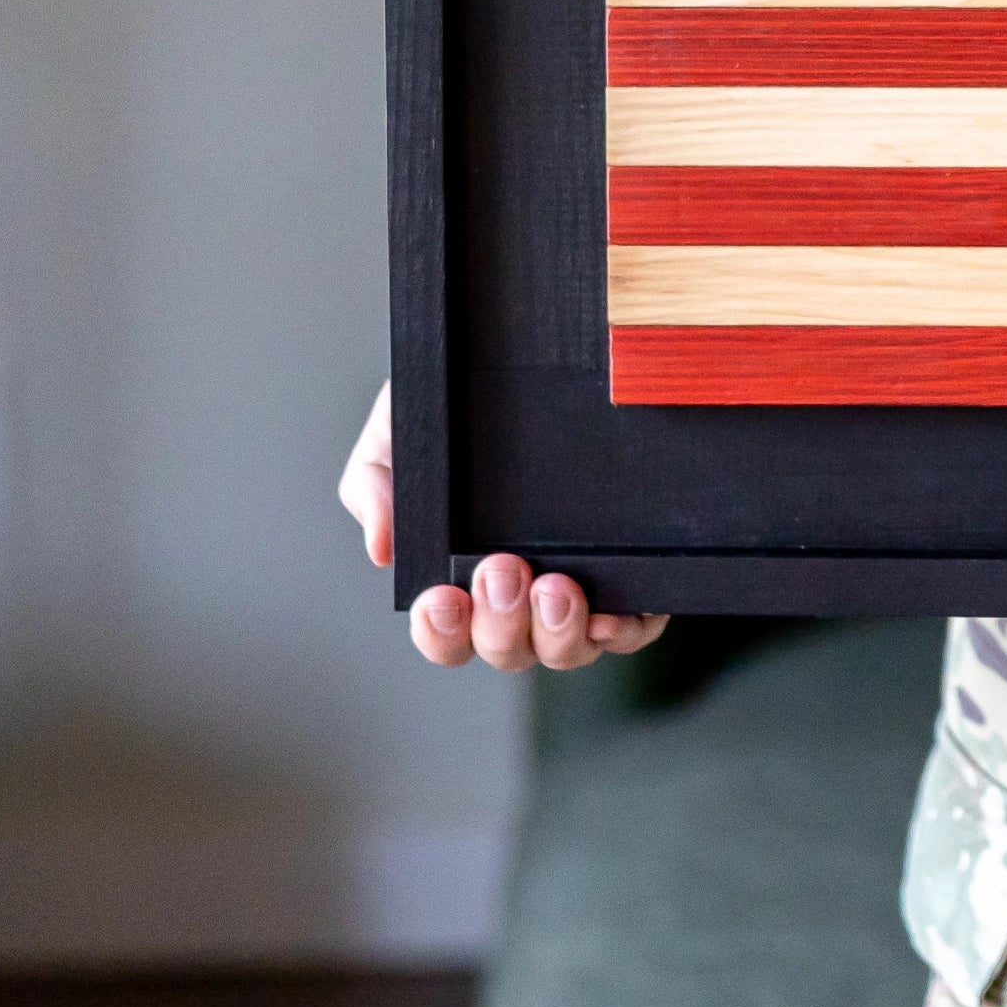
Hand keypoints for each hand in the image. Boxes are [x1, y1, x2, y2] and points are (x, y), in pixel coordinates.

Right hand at [338, 381, 670, 671]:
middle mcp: (520, 601)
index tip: (442, 598)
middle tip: (501, 568)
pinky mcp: (632, 580)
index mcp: (461, 581)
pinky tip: (611, 613)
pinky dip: (622, 630)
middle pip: (507, 649)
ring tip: (556, 586)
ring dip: (558, 631)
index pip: (446, 635)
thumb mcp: (402, 434)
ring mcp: (577, 594)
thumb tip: (382, 548)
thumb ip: (375, 485)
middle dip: (501, 622)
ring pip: (567, 648)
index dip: (441, 633)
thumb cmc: (455, 409)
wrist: (525, 357)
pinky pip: (631, 627)